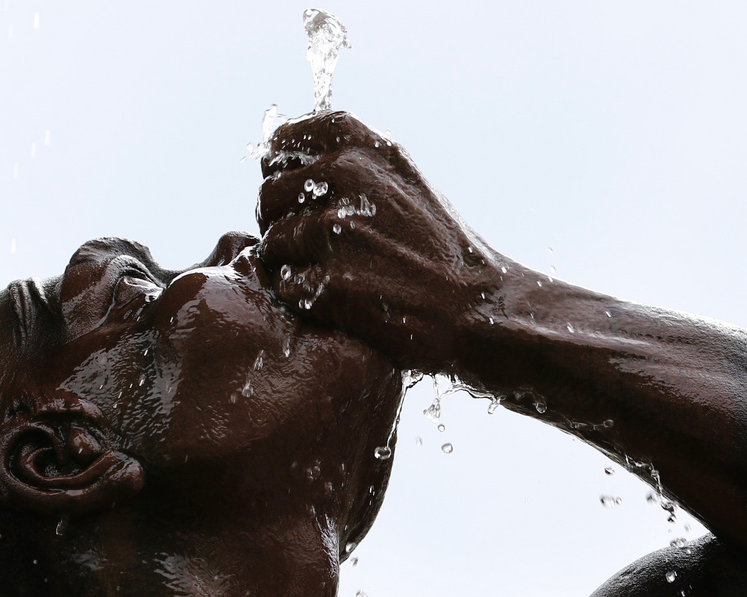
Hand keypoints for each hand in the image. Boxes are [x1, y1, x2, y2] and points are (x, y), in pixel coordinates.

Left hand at [255, 112, 504, 369]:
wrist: (477, 307)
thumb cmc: (441, 249)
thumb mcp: (407, 182)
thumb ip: (352, 162)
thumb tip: (283, 153)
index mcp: (366, 149)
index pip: (287, 139)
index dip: (280, 167)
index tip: (292, 190)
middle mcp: (348, 178)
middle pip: (269, 193)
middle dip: (279, 221)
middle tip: (306, 246)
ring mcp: (337, 231)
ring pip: (272, 241)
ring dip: (291, 262)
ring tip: (330, 275)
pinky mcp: (331, 283)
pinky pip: (285, 284)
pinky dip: (304, 296)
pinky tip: (339, 300)